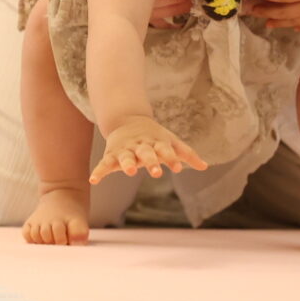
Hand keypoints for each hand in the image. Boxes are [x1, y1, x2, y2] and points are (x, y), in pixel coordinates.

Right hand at [89, 116, 209, 183]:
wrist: (127, 120)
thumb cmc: (153, 137)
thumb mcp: (171, 142)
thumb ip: (186, 154)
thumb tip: (205, 166)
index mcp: (156, 143)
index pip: (165, 150)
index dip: (171, 158)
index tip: (177, 168)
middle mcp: (140, 146)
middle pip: (146, 153)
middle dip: (151, 162)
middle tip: (156, 172)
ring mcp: (125, 150)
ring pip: (125, 157)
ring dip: (128, 164)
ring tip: (131, 171)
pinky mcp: (111, 154)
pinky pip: (104, 163)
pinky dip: (99, 171)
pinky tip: (94, 180)